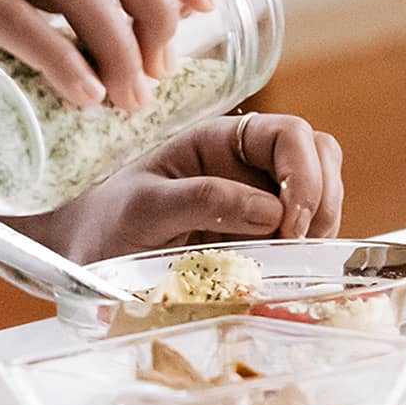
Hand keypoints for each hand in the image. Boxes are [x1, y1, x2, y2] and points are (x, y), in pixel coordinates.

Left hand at [27, 113, 344, 262]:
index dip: (304, 174)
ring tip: (297, 259)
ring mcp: (257, 198)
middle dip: (322, 197)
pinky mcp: (260, 235)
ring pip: (322, 190)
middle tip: (301, 244)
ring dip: (324, 222)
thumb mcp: (143, 210)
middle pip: (318, 156)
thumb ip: (203, 201)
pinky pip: (306, 230)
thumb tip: (273, 212)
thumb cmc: (104, 224)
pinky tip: (289, 269)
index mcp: (219, 141)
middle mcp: (246, 163)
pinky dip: (311, 247)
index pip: (289, 135)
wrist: (81, 258)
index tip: (292, 223)